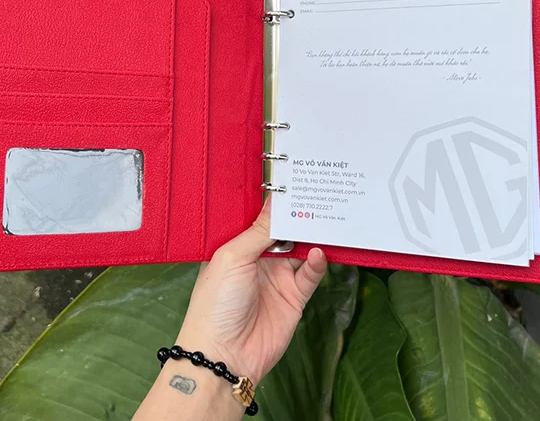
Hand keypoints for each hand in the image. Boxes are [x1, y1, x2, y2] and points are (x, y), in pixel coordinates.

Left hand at [175, 197, 326, 384]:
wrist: (225, 356)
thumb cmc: (215, 305)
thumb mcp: (233, 257)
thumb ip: (259, 231)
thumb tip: (276, 202)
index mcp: (236, 246)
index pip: (258, 218)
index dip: (273, 204)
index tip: (290, 183)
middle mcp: (257, 259)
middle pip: (283, 231)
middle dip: (297, 216)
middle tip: (314, 195)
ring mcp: (276, 277)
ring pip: (301, 249)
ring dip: (311, 236)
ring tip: (324, 218)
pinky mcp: (293, 296)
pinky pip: (311, 274)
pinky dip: (318, 262)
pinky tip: (320, 253)